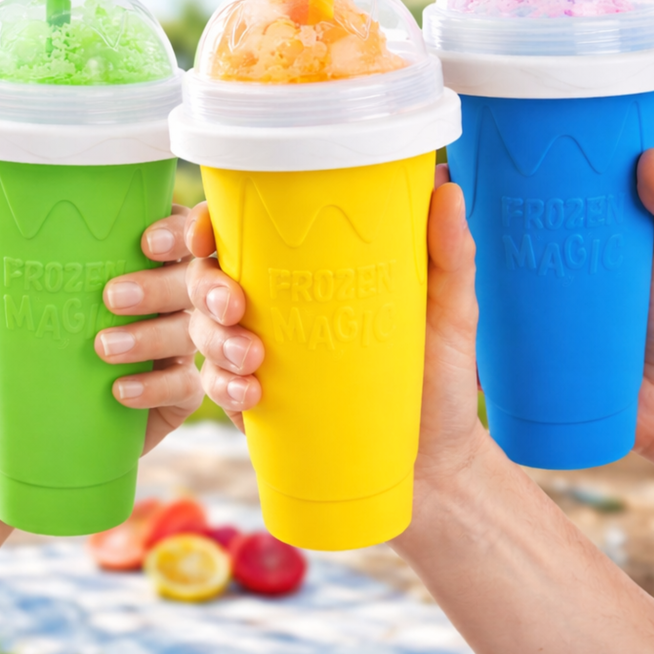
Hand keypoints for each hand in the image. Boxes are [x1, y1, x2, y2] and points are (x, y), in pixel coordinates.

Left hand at [0, 197, 203, 456]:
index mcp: (129, 262)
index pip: (173, 231)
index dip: (175, 229)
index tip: (145, 238)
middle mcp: (162, 299)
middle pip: (189, 278)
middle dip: (159, 285)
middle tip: (109, 297)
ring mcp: (171, 349)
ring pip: (188, 332)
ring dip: (152, 337)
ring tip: (101, 349)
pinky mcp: (172, 398)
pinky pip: (184, 388)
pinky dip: (156, 388)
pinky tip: (118, 392)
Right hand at [187, 167, 489, 492]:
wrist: (439, 465)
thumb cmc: (441, 378)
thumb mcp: (449, 311)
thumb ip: (449, 253)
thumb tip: (448, 188)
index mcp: (306, 273)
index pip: (243, 235)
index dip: (208, 227)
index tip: (206, 234)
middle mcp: (275, 308)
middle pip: (208, 279)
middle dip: (206, 287)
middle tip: (234, 306)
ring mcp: (262, 356)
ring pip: (204, 331)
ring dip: (214, 340)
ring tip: (252, 358)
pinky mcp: (260, 405)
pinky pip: (219, 388)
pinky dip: (225, 387)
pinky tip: (251, 394)